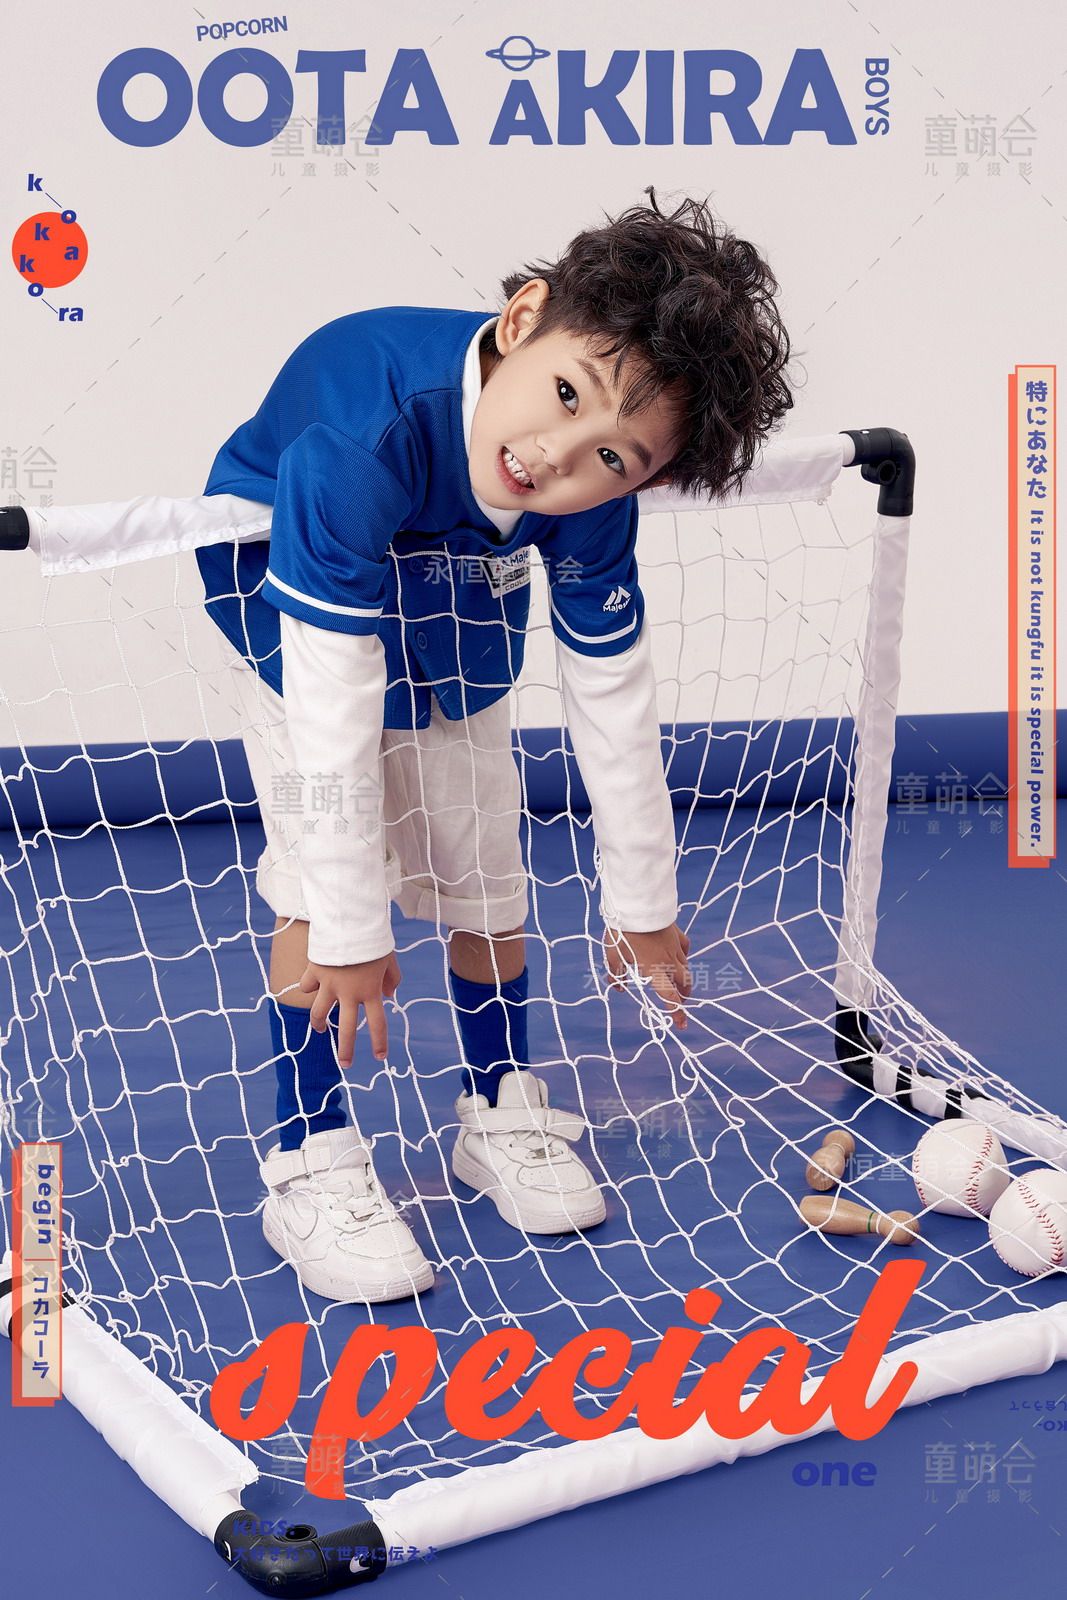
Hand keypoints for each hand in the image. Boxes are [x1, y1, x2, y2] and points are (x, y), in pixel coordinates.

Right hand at [298, 950, 400, 1067]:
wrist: (349, 920)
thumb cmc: (374, 939)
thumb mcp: (390, 959)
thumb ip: (392, 979)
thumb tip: (389, 995)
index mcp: (370, 991)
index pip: (377, 1024)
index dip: (379, 1042)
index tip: (380, 1056)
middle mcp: (348, 993)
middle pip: (346, 1030)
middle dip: (345, 1050)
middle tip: (346, 1064)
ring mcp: (328, 985)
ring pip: (318, 1013)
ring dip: (318, 1024)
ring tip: (319, 1030)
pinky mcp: (314, 972)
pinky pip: (306, 985)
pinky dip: (308, 988)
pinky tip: (310, 988)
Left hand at [604, 922, 691, 1029]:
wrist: (636, 905)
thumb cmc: (623, 932)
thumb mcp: (613, 956)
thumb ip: (616, 974)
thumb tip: (618, 988)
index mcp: (655, 970)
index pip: (670, 996)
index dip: (677, 1013)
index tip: (681, 1025)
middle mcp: (669, 961)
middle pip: (684, 983)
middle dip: (683, 996)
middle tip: (680, 1001)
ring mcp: (675, 947)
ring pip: (686, 968)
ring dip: (684, 979)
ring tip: (680, 983)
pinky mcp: (677, 933)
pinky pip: (685, 949)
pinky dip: (684, 956)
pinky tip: (679, 956)